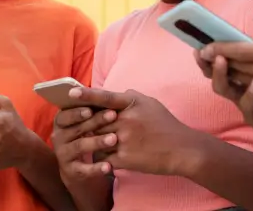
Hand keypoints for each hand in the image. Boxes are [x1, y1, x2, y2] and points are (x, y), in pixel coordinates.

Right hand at [51, 105, 119, 182]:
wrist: (77, 167)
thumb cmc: (85, 134)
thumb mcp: (85, 121)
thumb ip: (90, 107)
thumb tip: (103, 93)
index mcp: (62, 121)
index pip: (66, 114)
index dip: (77, 112)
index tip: (90, 109)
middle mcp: (59, 137)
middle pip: (76, 128)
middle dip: (95, 121)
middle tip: (113, 115)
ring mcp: (63, 154)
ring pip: (79, 146)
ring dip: (97, 141)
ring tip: (114, 139)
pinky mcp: (71, 171)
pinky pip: (83, 170)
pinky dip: (96, 168)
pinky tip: (109, 166)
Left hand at [70, 87, 201, 175]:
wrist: (182, 150)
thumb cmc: (166, 125)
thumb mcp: (150, 103)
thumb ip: (131, 97)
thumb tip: (116, 93)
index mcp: (132, 104)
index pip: (105, 97)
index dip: (87, 95)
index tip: (71, 93)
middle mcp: (127, 120)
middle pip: (96, 121)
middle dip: (91, 124)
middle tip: (85, 125)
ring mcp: (125, 140)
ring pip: (98, 139)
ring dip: (97, 141)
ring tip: (104, 142)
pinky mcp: (125, 159)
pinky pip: (104, 157)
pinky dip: (105, 157)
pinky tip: (113, 157)